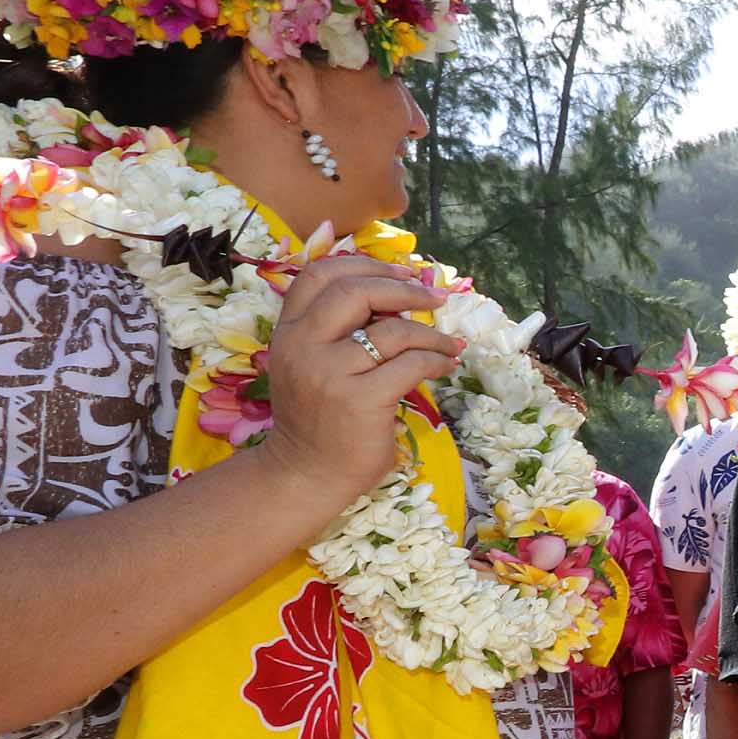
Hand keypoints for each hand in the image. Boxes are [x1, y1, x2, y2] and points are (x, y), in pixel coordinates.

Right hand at [260, 256, 460, 515]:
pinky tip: (446, 365)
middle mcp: (302, 347)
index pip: (319, 275)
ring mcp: (330, 374)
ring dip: (432, 333)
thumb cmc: (318, 418)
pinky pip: (411, 364)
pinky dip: (436, 360)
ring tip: (449, 344)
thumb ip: (338, 330)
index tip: (402, 271)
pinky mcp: (361, 400)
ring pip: (393, 330)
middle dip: (404, 289)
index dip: (364, 264)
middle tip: (435, 299)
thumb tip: (398, 294)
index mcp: (288, 332)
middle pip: (356, 292)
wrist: (305, 474)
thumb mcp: (311, 364)